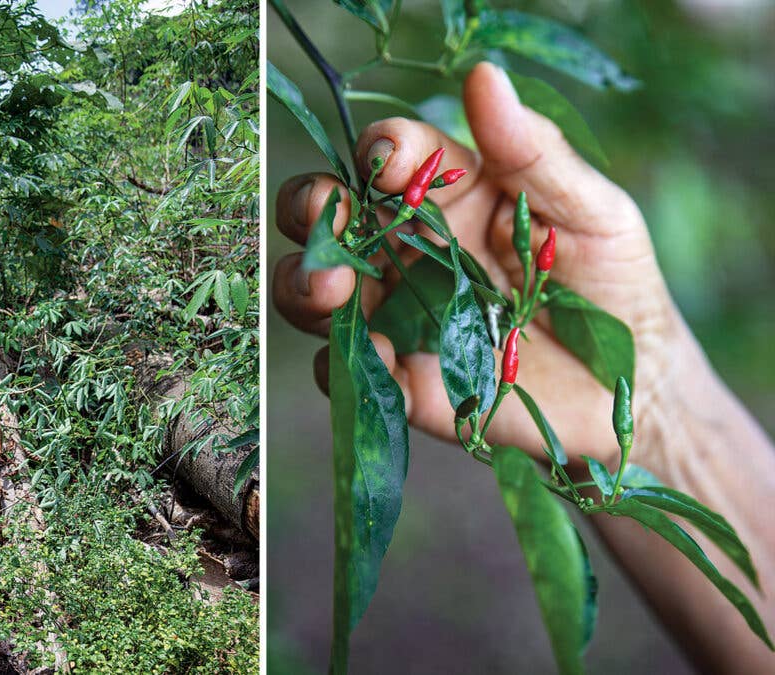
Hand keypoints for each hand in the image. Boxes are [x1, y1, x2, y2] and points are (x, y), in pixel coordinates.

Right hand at [274, 62, 694, 466]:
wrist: (632, 383)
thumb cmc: (614, 283)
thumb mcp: (590, 209)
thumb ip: (533, 150)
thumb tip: (484, 76)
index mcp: (451, 195)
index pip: (391, 157)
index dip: (377, 151)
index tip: (388, 162)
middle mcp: (410, 250)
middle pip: (331, 218)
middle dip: (310, 209)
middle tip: (324, 216)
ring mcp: (398, 314)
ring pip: (316, 289)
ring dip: (306, 282)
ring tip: (330, 290)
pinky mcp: (401, 379)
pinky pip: (344, 370)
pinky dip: (343, 364)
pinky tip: (385, 361)